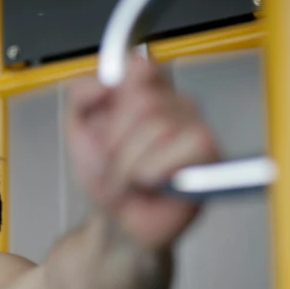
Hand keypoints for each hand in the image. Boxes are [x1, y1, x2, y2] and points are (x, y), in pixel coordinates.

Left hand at [66, 54, 219, 250]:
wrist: (115, 222)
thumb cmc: (105, 178)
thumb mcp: (77, 129)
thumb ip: (82, 93)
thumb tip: (107, 78)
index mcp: (149, 92)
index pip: (139, 65)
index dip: (116, 98)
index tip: (106, 126)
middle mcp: (176, 106)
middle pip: (142, 101)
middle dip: (116, 143)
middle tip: (117, 163)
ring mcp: (195, 129)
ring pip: (160, 126)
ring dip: (132, 164)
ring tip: (132, 180)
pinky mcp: (212, 157)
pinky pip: (192, 143)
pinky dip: (158, 170)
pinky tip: (154, 184)